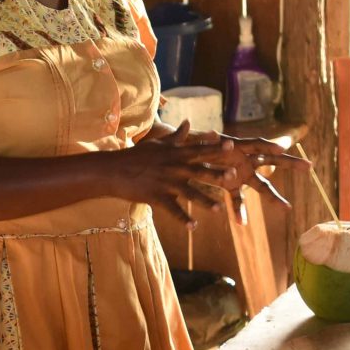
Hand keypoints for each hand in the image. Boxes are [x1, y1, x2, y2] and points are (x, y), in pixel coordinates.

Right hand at [113, 135, 232, 220]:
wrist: (114, 171)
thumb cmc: (137, 155)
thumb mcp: (158, 143)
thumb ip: (177, 136)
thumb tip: (189, 122)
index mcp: (175, 155)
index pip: (199, 150)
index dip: (216, 148)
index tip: (232, 146)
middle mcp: (173, 168)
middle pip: (199, 172)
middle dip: (217, 174)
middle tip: (234, 176)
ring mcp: (166, 184)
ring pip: (189, 193)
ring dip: (205, 201)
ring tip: (220, 209)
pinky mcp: (157, 197)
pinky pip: (173, 210)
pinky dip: (183, 219)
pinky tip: (194, 227)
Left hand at [175, 132, 309, 211]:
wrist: (186, 154)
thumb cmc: (194, 142)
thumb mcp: (196, 139)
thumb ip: (201, 138)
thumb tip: (211, 135)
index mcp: (239, 146)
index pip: (258, 144)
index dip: (269, 146)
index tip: (282, 147)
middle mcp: (245, 159)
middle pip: (272, 161)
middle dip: (291, 164)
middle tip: (309, 166)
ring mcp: (241, 173)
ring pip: (262, 185)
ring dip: (274, 197)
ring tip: (287, 208)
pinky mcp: (231, 185)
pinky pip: (238, 200)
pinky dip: (239, 211)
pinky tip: (241, 224)